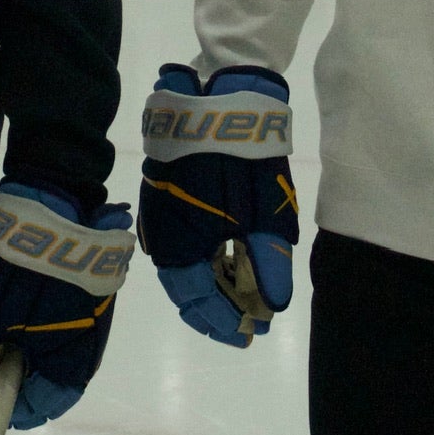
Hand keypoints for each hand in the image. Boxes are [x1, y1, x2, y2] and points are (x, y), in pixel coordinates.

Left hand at [0, 181, 133, 429]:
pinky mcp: (91, 300)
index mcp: (68, 366)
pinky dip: (40, 328)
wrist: (62, 210)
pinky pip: (64, 328)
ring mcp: (93, 324)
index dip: (8, 409)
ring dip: (27, 351)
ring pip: (54, 354)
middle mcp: (87, 351)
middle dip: (16, 377)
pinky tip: (19, 309)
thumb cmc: (23, 272)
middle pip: (48, 382)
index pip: (40, 408)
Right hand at [137, 64, 298, 348]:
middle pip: (188, 289)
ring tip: (245, 296)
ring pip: (185, 267)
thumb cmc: (241, 162)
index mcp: (178, 250)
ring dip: (213, 284)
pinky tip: (229, 260)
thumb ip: (268, 264)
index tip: (254, 334)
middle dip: (219, 309)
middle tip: (251, 323)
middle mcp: (161, 239)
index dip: (227, 323)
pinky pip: (183, 243)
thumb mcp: (263, 216)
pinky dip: (206, 258)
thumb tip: (272, 306)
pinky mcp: (167, 197)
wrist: (216, 101)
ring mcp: (161, 217)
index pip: (199, 304)